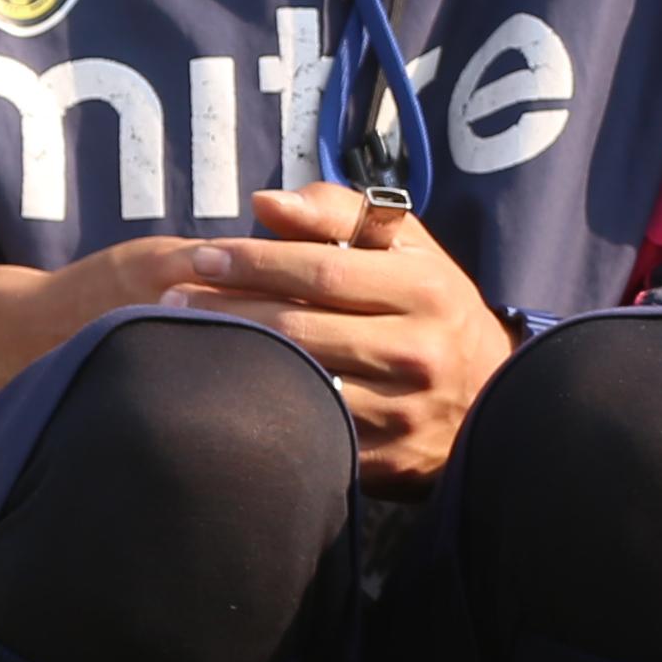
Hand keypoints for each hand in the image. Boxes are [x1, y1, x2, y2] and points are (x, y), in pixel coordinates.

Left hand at [195, 187, 515, 481]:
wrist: (488, 394)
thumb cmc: (431, 306)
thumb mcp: (406, 248)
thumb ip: (339, 213)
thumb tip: (266, 202)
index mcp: (426, 290)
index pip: (325, 268)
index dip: (256, 260)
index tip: (205, 255)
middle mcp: (418, 351)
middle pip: (302, 328)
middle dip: (228, 309)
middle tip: (173, 298)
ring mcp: (402, 411)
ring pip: (301, 384)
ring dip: (234, 360)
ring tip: (185, 339)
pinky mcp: (385, 459)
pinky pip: (312, 434)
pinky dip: (262, 412)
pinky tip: (225, 393)